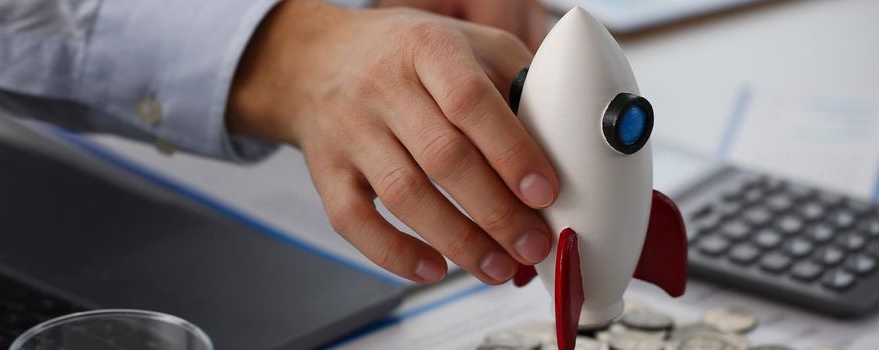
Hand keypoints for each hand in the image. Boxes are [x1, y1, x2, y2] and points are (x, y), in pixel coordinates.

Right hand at [228, 0, 559, 284]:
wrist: (316, 59)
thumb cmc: (404, 55)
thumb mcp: (464, 44)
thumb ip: (513, 81)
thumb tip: (562, 143)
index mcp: (427, 48)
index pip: (470, 100)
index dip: (510, 150)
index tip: (544, 191)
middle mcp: (382, 87)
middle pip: (442, 157)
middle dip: (496, 211)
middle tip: (533, 245)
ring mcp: (349, 131)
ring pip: (404, 195)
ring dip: (458, 241)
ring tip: (498, 268)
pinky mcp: (325, 171)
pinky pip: (354, 221)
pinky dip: (394, 253)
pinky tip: (433, 270)